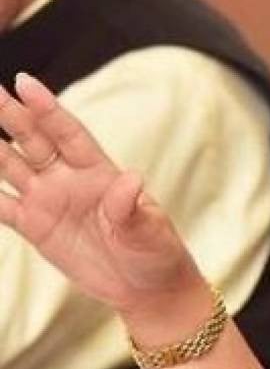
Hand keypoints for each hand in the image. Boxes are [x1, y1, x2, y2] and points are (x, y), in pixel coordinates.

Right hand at [0, 73, 203, 316]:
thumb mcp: (148, 229)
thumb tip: (129, 178)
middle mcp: (70, 180)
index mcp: (99, 171)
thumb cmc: (155, 251)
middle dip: (10, 115)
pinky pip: (2, 208)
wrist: (147, 286)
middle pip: (34, 141)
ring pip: (11, 167)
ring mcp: (50, 201)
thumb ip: (131, 207)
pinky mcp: (36, 228)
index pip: (68, 132)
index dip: (46, 108)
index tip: (25, 82)